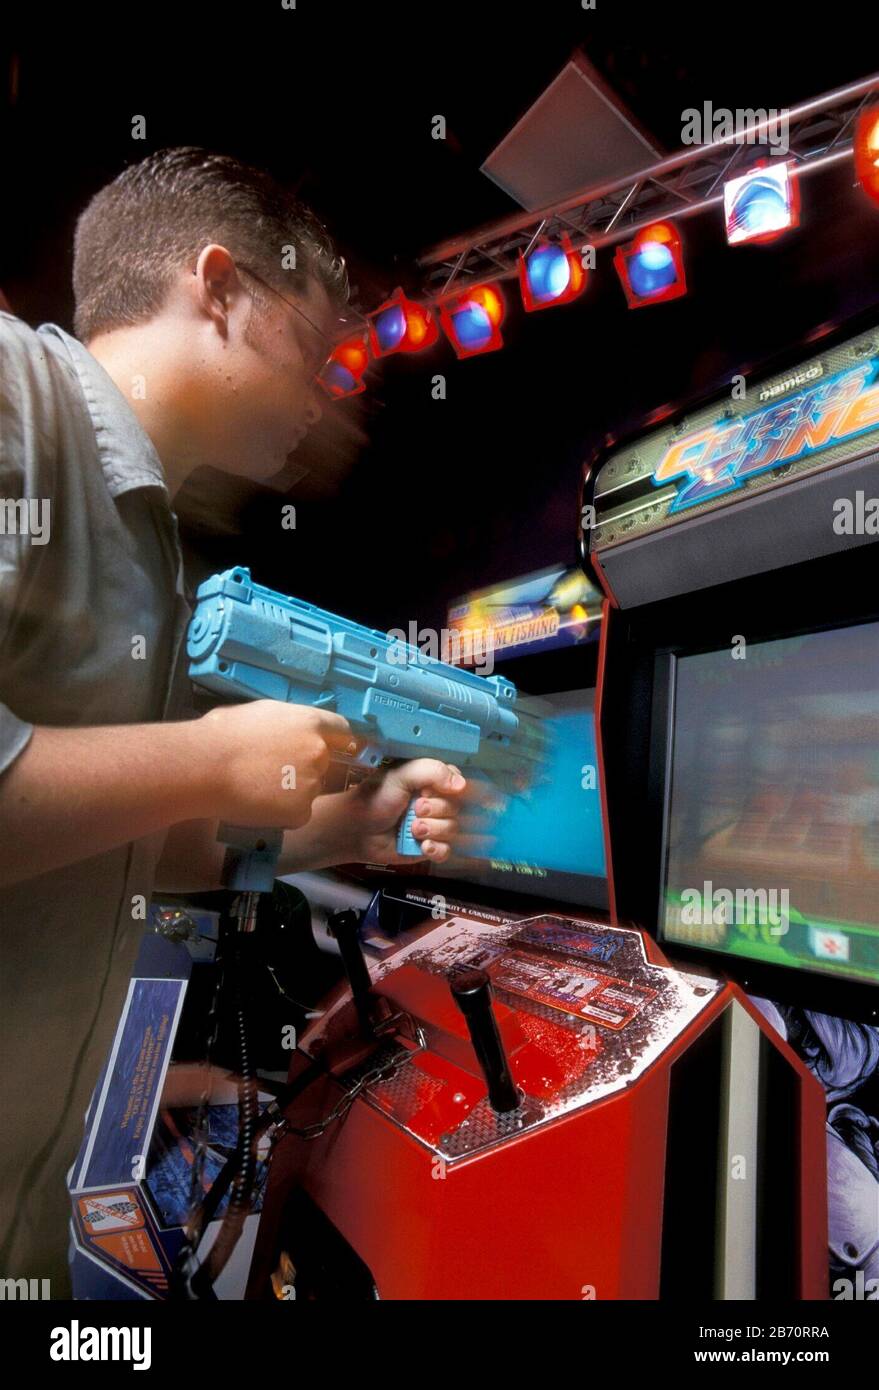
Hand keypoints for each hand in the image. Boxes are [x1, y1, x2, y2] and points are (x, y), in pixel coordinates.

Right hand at [198, 701, 354, 828]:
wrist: (205, 767)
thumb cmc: (222, 734)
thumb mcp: (261, 712)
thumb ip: (287, 722)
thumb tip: (291, 729)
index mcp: (310, 722)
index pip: (343, 732)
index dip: (338, 741)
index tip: (336, 748)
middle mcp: (318, 752)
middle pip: (325, 764)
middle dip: (306, 769)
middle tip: (276, 774)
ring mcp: (312, 784)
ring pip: (309, 790)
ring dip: (292, 792)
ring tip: (258, 788)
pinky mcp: (300, 812)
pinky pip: (297, 814)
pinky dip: (282, 813)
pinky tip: (258, 804)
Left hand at [347, 759, 468, 863]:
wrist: (356, 830)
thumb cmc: (375, 799)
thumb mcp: (400, 776)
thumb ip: (431, 771)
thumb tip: (461, 784)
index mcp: (430, 781)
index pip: (459, 782)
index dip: (451, 790)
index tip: (430, 792)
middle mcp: (435, 802)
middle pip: (458, 808)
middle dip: (437, 810)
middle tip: (415, 810)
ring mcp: (434, 826)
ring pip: (453, 829)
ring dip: (434, 829)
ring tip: (412, 829)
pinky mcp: (430, 847)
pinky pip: (447, 850)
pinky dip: (437, 849)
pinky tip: (423, 846)